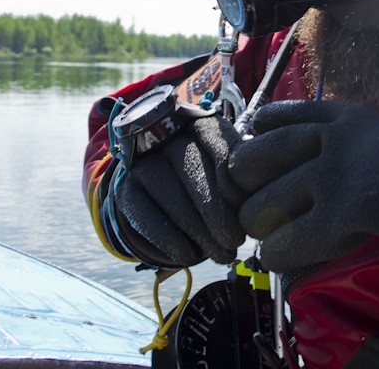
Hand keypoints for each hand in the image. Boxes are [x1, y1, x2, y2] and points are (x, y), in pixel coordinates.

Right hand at [111, 115, 245, 267]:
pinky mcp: (126, 188)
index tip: (247, 209)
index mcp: (197, 122)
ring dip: (199, 231)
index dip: (233, 178)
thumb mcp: (224, 166)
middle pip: (193, 168)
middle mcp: (167, 136)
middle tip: (236, 241)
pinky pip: (146, 216)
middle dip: (217, 211)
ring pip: (171, 195)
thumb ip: (238, 177)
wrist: (158, 183)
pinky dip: (170, 240)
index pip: (217, 141)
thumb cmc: (206, 174)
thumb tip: (252, 203)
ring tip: (222, 255)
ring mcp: (142, 161)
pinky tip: (191, 256)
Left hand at [228, 99, 378, 272]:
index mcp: (346, 117)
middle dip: (247, 170)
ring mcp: (337, 171)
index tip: (251, 133)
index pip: (290, 114)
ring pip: (274, 195)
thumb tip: (341, 166)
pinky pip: (298, 234)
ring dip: (259, 217)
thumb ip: (359, 146)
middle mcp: (333, 138)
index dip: (264, 126)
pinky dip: (281, 249)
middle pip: (267, 151)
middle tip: (241, 189)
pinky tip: (274, 256)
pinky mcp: (348, 207)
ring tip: (254, 232)